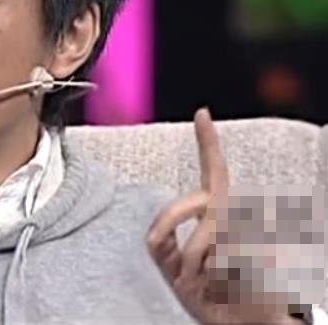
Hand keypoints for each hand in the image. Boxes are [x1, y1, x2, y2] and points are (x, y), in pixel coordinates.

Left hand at [146, 108, 299, 324]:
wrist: (239, 322)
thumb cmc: (203, 293)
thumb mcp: (172, 265)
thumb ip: (163, 244)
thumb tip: (156, 236)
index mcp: (217, 212)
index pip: (211, 173)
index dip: (207, 143)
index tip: (202, 113)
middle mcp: (237, 217)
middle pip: (192, 205)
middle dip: (169, 227)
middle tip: (170, 258)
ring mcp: (252, 237)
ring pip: (200, 245)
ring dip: (192, 275)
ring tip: (208, 287)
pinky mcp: (260, 262)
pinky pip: (218, 267)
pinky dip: (210, 287)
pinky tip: (226, 294)